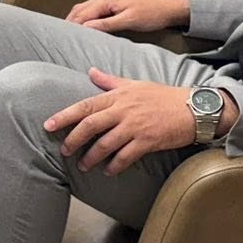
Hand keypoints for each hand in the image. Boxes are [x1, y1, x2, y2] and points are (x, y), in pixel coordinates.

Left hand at [46, 69, 223, 174]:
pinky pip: (125, 157)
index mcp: (118, 96)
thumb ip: (110, 81)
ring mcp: (135, 127)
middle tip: (64, 151)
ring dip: (91, 157)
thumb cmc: (163, 96)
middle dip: (73, 140)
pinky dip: (114, 166)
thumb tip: (90, 71)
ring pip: (105, 144)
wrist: (194, 109)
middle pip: (90, 126)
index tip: (49, 125)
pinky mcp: (148, 141)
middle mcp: (123, 110)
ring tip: (83, 165)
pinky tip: (108, 171)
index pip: (85, 105)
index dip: (64, 116)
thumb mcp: (135, 84)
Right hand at [66, 0, 192, 34]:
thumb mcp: (128, 21)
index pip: (82, 13)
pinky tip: (84, 27)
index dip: (71, 25)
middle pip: (80, 9)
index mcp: (107, 0)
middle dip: (69, 21)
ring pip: (85, 9)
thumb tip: (85, 28)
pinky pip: (93, 11)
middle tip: (60, 37)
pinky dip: (84, 18)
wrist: (170, 8)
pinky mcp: (114, 5)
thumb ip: (106, 24)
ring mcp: (110, 0)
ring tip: (68, 33)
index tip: (62, 37)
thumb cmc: (151, 14)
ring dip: (76, 20)